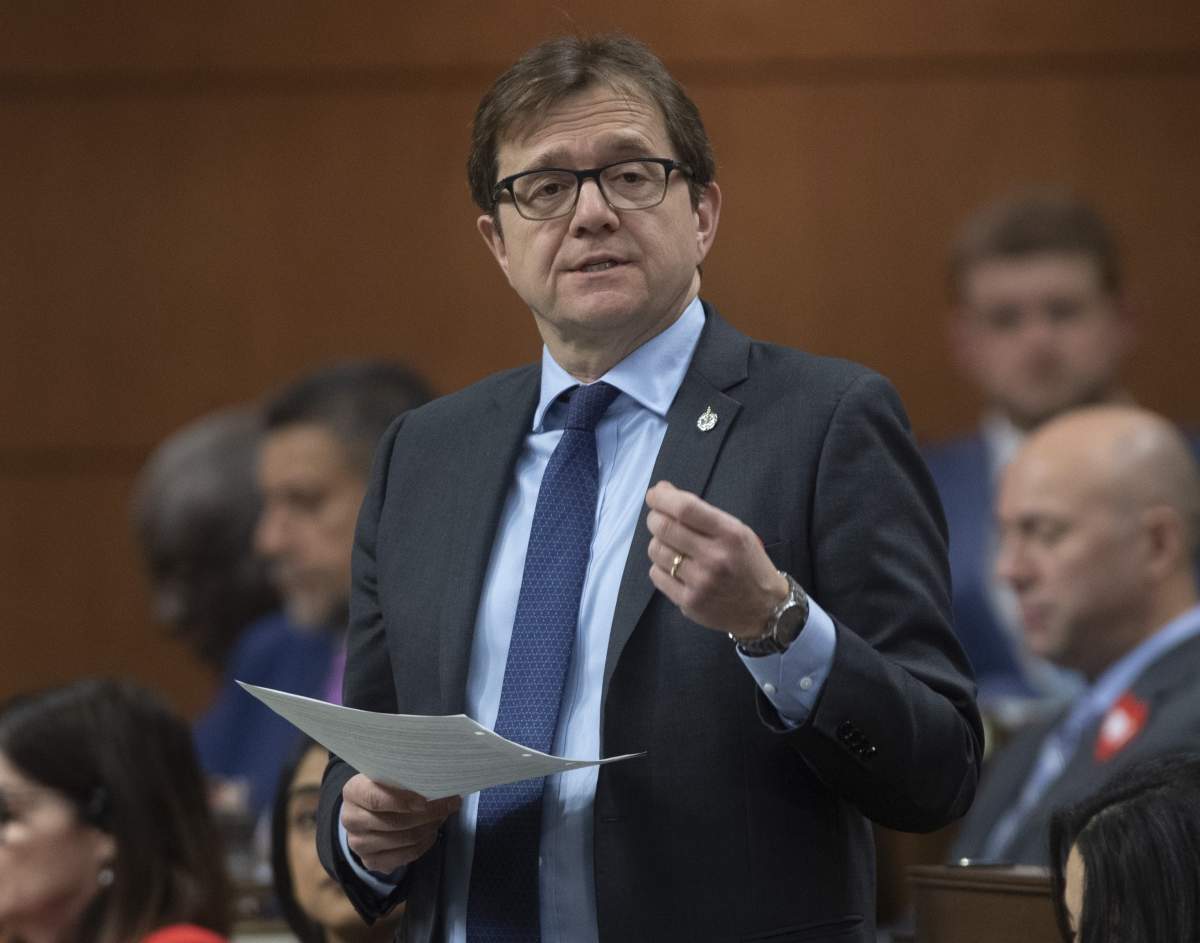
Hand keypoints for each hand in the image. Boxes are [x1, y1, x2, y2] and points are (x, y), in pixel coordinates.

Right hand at [340, 773, 461, 873]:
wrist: (365, 812)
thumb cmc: (383, 788)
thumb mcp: (387, 776)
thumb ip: (404, 778)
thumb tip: (438, 779)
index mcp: (353, 792)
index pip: (375, 799)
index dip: (402, 801)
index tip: (425, 800)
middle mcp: (351, 819)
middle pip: (394, 822)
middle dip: (427, 814)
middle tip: (449, 804)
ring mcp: (359, 844)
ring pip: (402, 840)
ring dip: (428, 828)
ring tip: (442, 816)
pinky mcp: (370, 862)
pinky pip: (404, 856)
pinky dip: (424, 844)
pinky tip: (432, 833)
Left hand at [645, 480, 787, 638]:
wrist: (764, 607)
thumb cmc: (749, 563)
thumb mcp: (737, 531)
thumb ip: (703, 514)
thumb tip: (663, 493)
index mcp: (730, 534)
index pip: (686, 508)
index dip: (662, 498)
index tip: (654, 495)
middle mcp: (714, 557)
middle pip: (665, 528)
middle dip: (654, 518)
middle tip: (657, 519)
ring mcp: (700, 582)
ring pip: (656, 551)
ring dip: (657, 543)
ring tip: (670, 546)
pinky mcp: (689, 602)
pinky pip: (657, 575)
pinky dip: (660, 566)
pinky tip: (674, 567)